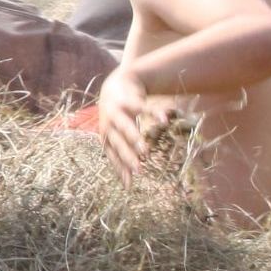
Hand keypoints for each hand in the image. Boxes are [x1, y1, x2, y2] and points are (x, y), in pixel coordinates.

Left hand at [94, 65, 177, 183]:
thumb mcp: (117, 136)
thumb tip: (128, 186)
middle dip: (127, 156)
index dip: (120, 170)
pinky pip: (142, 107)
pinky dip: (153, 113)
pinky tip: (164, 120)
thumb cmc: (118, 117)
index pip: (112, 156)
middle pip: (118, 143)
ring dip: (134, 137)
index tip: (130, 186)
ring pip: (125, 125)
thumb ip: (123, 157)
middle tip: (139, 170)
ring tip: (145, 151)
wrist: (116, 84)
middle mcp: (109, 124)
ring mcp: (117, 112)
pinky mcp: (129, 99)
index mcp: (106, 135)